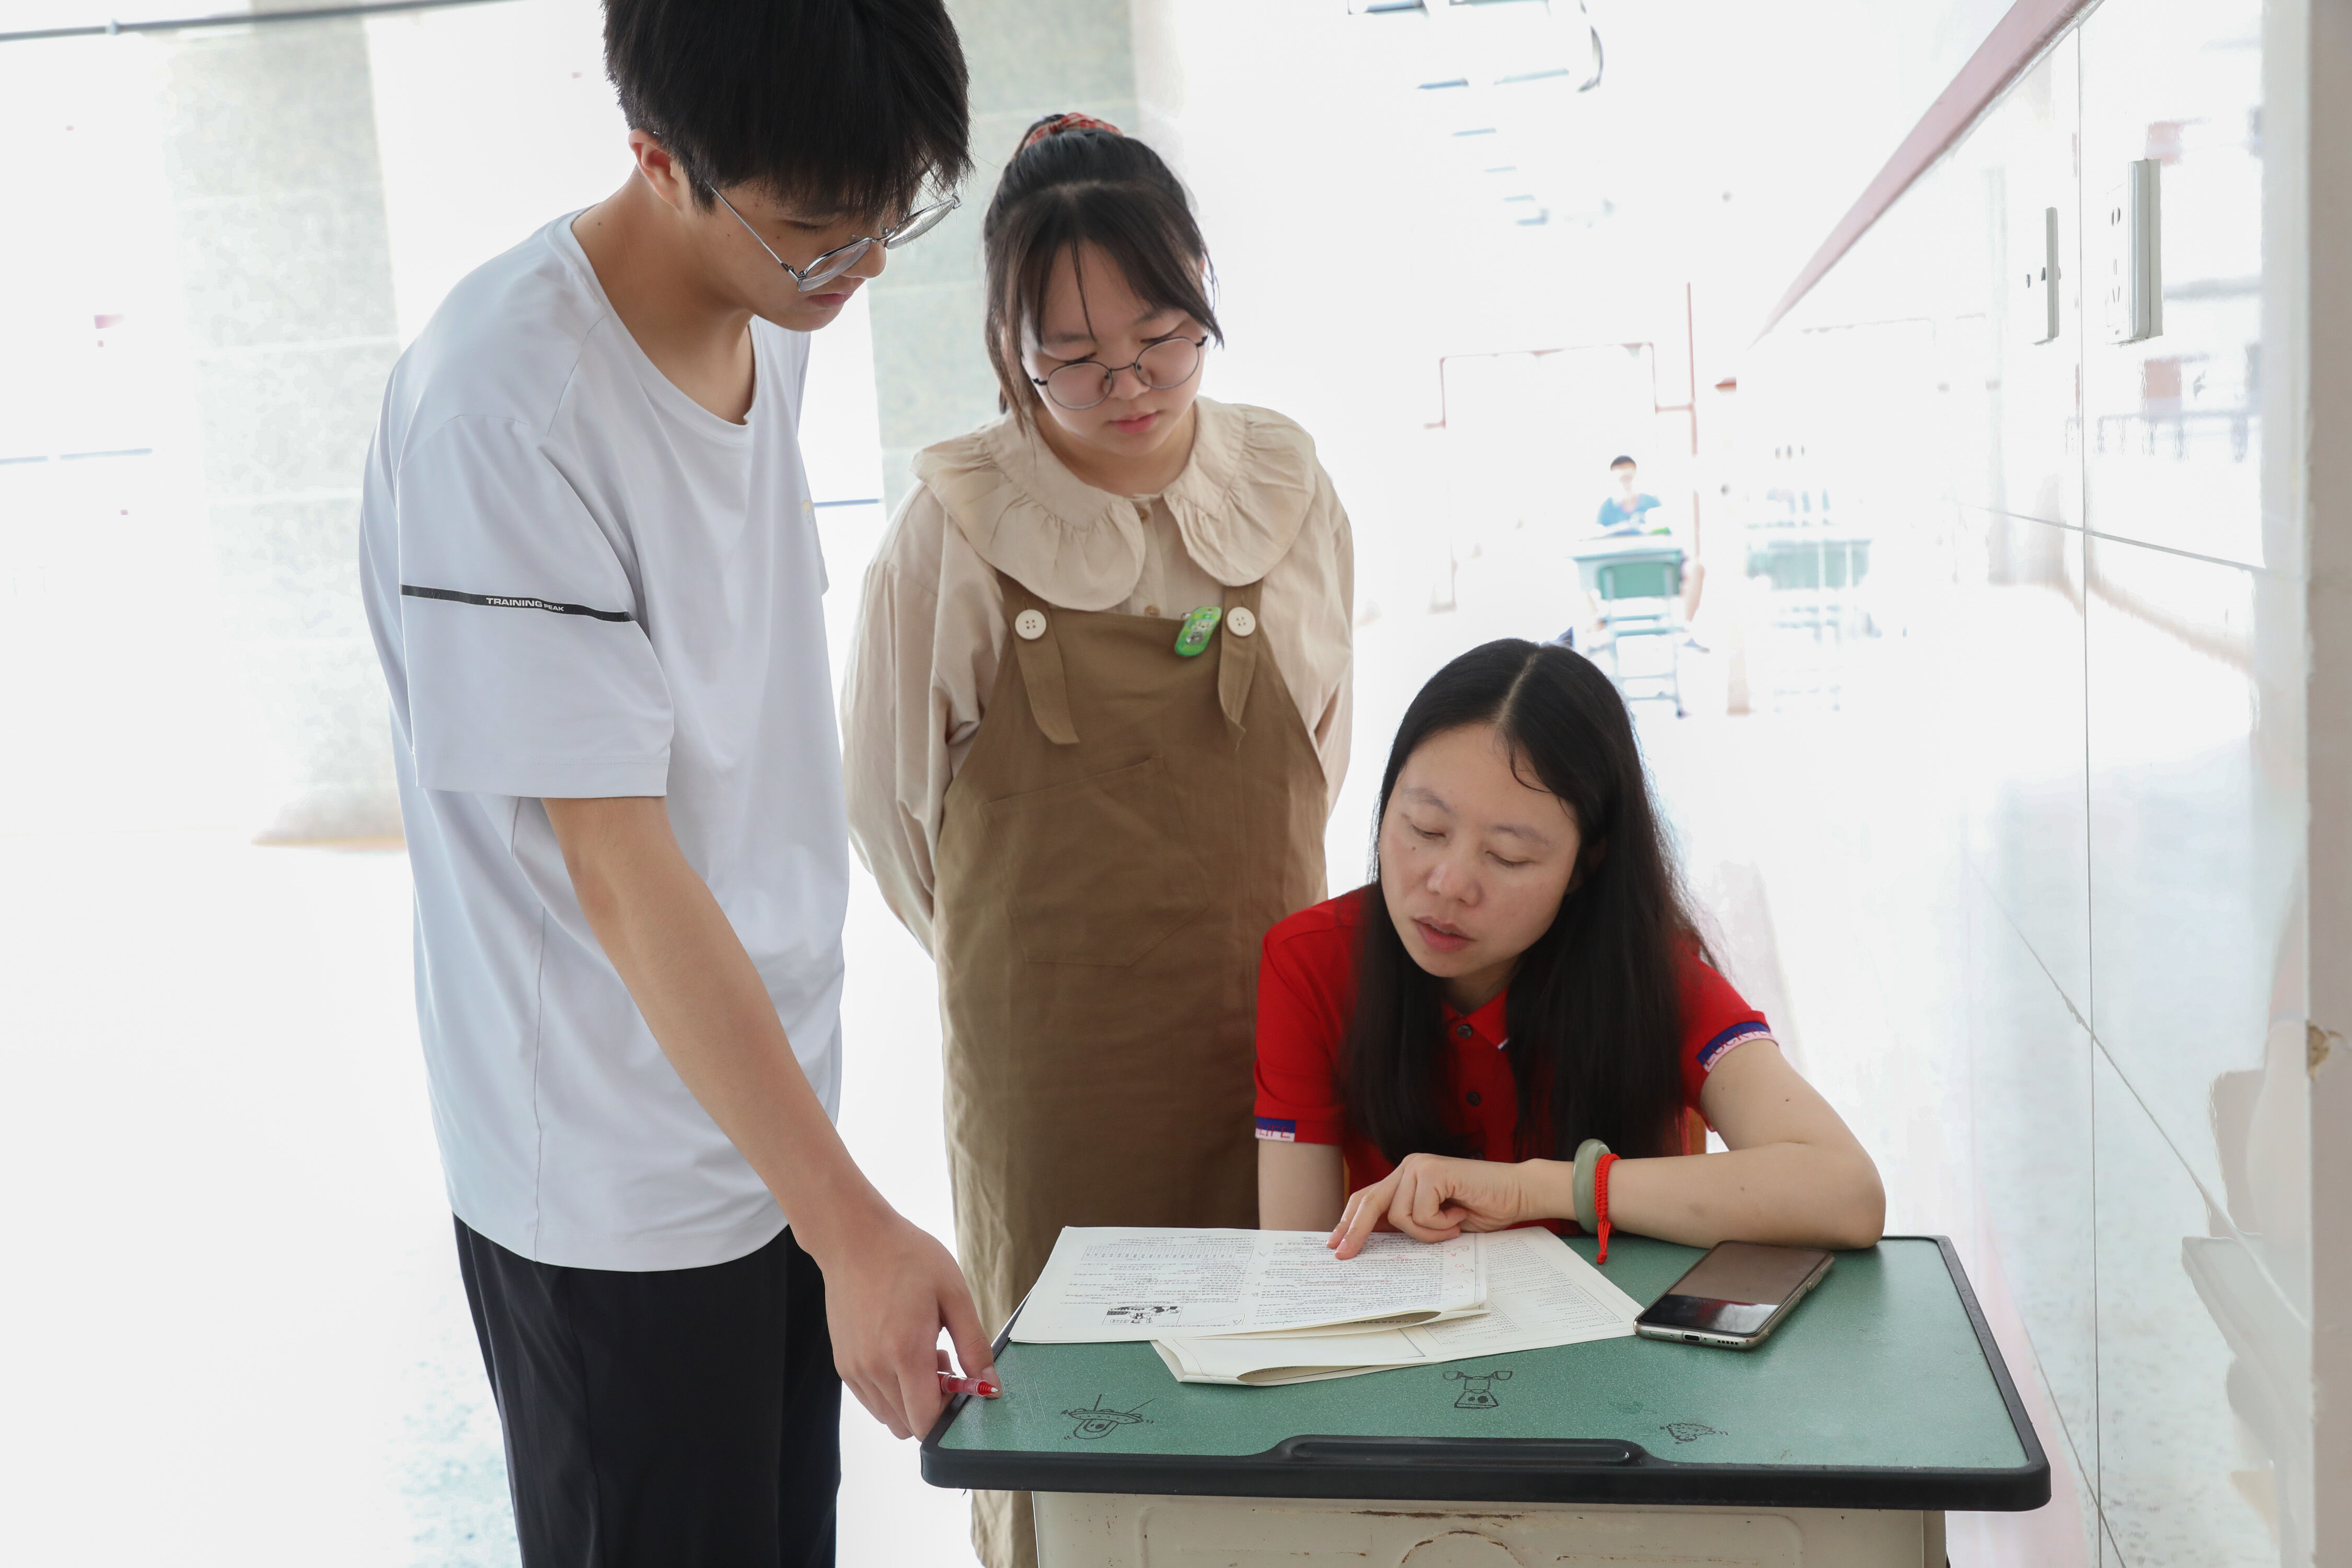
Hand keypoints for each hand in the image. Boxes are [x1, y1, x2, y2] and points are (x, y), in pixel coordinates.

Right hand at [809, 1205, 997, 1439]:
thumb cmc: (906, 1257)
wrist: (855, 1239)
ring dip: (911, 1399)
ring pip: (889, 1416)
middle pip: (908, 1425)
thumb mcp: (954, 1293)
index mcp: (905, 1351)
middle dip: (933, 1405)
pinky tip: (900, 1352)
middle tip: (943, 1361)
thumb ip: (974, 1345)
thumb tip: (989, 1384)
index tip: (960, 1383)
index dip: (949, 1414)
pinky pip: (872, 1400)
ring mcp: (854, 1370)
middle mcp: (874, 1368)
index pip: (926, 1422)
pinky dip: (891, 1390)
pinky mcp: (843, 1365)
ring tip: (921, 1353)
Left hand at [1327, 1154, 1554, 1258]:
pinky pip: (1420, 1213)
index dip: (1348, 1221)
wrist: (1516, 1194)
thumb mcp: (1435, 1221)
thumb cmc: (1481, 1208)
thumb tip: (1372, 1239)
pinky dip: (1439, 1224)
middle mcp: (1408, 1168)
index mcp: (1406, 1178)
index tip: (1335, 1243)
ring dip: (1426, 1232)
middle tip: (1344, 1255)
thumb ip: (1408, 1222)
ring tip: (1450, 1226)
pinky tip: (1458, 1214)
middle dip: (1356, 1231)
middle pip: (1369, 1201)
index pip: (1368, 1197)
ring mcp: (1419, 1166)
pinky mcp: (1433, 1171)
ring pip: (1399, 1216)